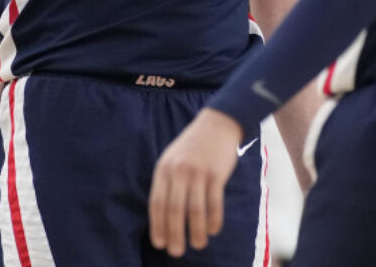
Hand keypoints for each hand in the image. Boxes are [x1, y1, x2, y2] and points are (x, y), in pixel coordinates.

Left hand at [149, 108, 243, 257]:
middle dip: (174, 234)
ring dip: (196, 232)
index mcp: (164, 169)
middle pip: (174, 210)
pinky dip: (214, 219)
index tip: (160, 244)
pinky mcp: (216, 173)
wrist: (218, 123)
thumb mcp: (173, 159)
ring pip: (195, 210)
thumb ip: (168, 182)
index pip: (157, 203)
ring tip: (198, 245)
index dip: (158, 226)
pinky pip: (214, 202)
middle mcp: (178, 171)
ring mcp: (198, 172)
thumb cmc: (194, 146)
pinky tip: (213, 230)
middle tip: (176, 252)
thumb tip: (164, 217)